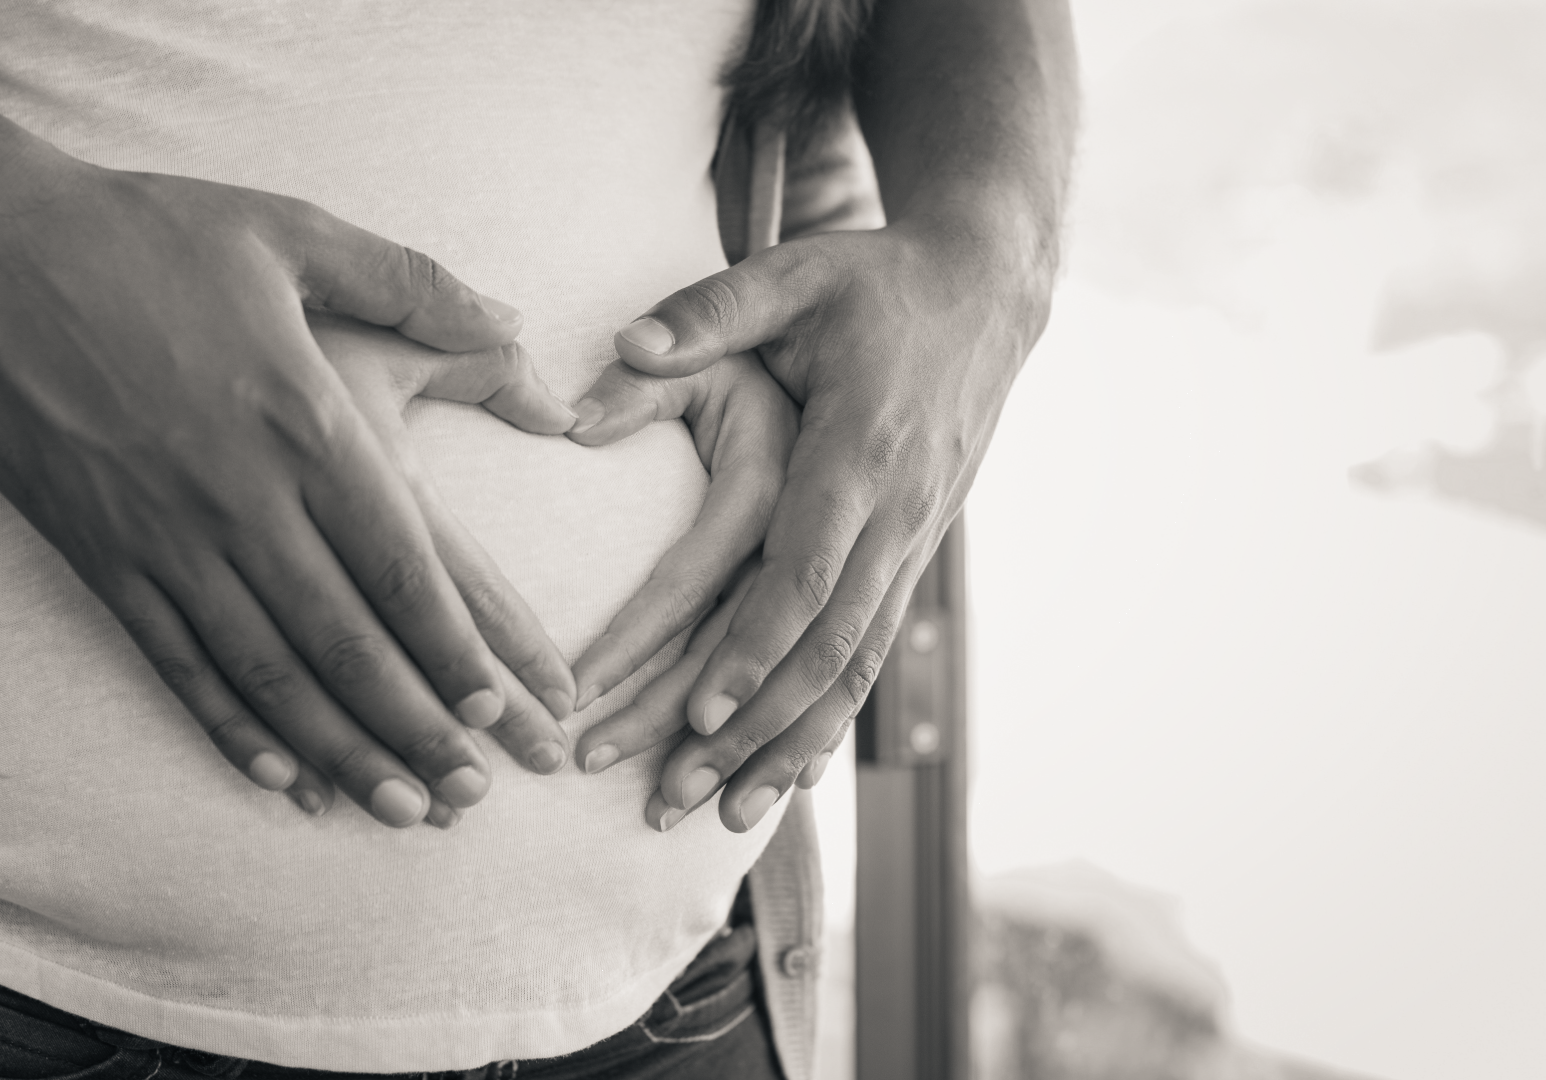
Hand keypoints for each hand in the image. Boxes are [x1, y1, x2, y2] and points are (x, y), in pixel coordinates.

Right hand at [0, 165, 576, 830]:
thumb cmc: (147, 235)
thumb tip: (514, 326)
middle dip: (415, 725)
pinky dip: (229, 727)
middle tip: (471, 792)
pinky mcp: (98, 555)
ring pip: (266, 671)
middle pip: (343, 640)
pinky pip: (174, 663)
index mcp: (302, 420)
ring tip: (399, 807)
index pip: (398, 562)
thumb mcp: (295, 232)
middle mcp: (238, 496)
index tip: (500, 704)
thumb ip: (416, 285)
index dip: (452, 644)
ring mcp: (161, 536)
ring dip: (337, 749)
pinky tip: (278, 776)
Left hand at [601, 221, 1050, 830]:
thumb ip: (706, 312)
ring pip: (852, 670)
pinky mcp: (910, 558)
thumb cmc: (873, 281)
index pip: (806, 571)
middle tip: (671, 795)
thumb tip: (618, 348)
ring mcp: (911, 543)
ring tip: (718, 818)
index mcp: (860, 450)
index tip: (697, 713)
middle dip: (750, 732)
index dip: (753, 648)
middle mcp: (896, 512)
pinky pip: (870, 658)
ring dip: (787, 749)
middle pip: (824, 647)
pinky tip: (786, 781)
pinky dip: (827, 723)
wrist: (985, 292)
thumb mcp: (792, 274)